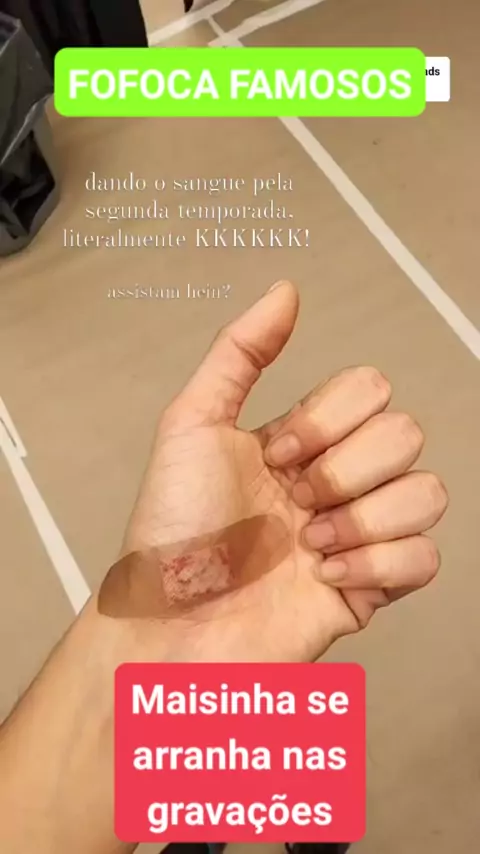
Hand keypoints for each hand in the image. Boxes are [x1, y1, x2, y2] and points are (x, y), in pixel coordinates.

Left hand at [101, 281, 447, 662]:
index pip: (367, 389)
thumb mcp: (191, 424)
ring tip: (312, 544)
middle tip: (293, 502)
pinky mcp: (372, 588)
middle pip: (404, 433)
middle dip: (343, 469)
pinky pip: (425, 558)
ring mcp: (357, 534)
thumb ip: (240, 352)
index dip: (326, 420)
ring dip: (363, 518)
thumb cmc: (172, 532)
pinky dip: (378, 565)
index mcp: (301, 440)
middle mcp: (336, 480)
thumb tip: (286, 291)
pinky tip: (327, 577)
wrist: (174, 625)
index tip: (274, 457)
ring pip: (428, 492)